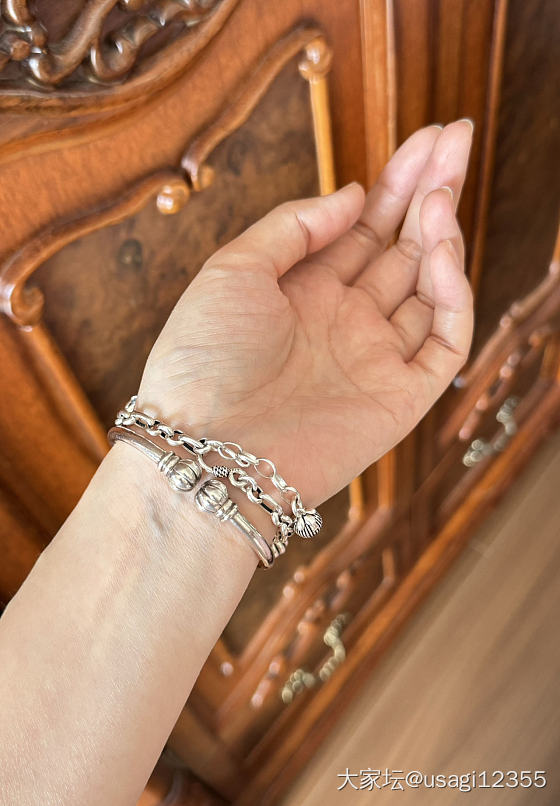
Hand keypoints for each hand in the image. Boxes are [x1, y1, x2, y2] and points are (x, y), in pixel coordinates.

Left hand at [139, 120, 473, 506]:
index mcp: (303, 291)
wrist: (206, 449)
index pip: (364, 228)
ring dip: (440, 234)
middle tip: (459, 139)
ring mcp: (375, 357)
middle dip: (431, 192)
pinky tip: (439, 248)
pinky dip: (450, 293)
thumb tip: (353, 195)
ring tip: (441, 191)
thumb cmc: (203, 360)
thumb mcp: (233, 269)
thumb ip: (294, 226)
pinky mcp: (401, 396)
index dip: (396, 182)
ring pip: (427, 287)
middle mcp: (344, 320)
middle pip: (402, 247)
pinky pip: (444, 339)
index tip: (429, 137)